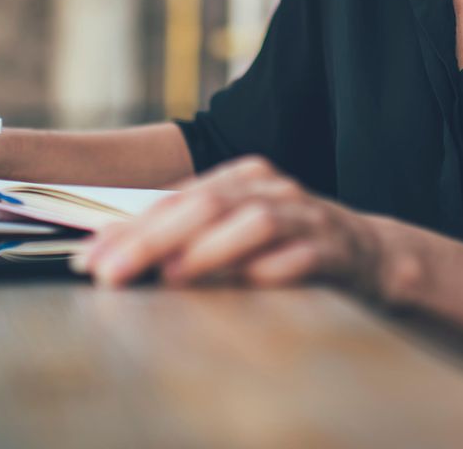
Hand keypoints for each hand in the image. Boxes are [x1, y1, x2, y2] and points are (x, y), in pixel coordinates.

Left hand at [78, 155, 390, 295]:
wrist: (373, 256)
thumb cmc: (291, 247)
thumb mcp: (236, 235)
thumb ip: (185, 241)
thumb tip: (112, 259)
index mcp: (242, 179)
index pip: (175, 199)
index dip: (128, 229)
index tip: (89, 260)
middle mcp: (271, 189)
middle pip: (205, 205)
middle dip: (152, 238)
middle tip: (112, 271)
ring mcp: (306, 216)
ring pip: (254, 221)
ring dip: (210, 248)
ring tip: (173, 274)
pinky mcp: (336, 248)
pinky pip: (303, 254)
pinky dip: (274, 268)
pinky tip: (249, 283)